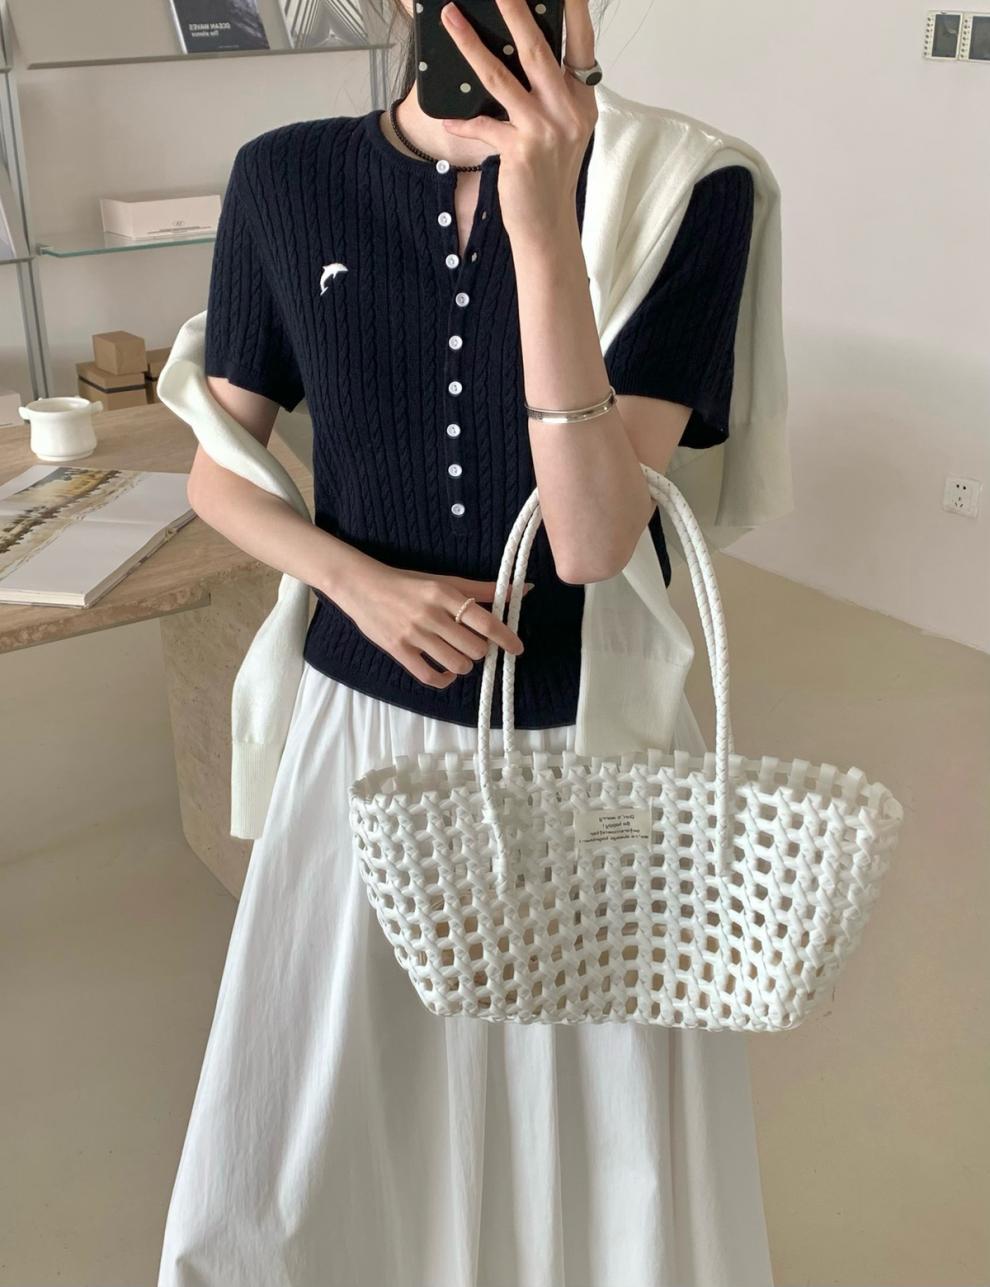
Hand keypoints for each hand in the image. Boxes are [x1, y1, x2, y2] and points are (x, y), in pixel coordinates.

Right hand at [335, 562, 533, 689]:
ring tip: (459, 656)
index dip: (506, 637)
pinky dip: (444, 680)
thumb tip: (522, 589)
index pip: (485, 621)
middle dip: (480, 651)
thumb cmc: (409, 584)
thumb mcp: (444, 581)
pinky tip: (447, 674)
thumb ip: (482, 589)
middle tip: (474, 646)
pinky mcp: (399, 650)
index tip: (517, 648)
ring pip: (456, 664)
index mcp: (444, 593)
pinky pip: (430, 677)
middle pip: (474, 648)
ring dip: (464, 665)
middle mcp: (431, 614)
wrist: (363, 587)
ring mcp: (414, 634)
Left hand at [438, 0, 597, 240]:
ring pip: (501, 77)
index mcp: (581, 100)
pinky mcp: (519, 150)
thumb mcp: (563, 130)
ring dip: (471, 45)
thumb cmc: (551, 177)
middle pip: (537, 49)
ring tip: (451, 19)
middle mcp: (567, 110)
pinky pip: (483, 125)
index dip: (574, 10)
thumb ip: (551, 95)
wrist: (548, 225)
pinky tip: (448, 118)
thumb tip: (521, 58)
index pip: (581, 44)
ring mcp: (543, 130)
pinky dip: (463, 122)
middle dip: (514, 10)